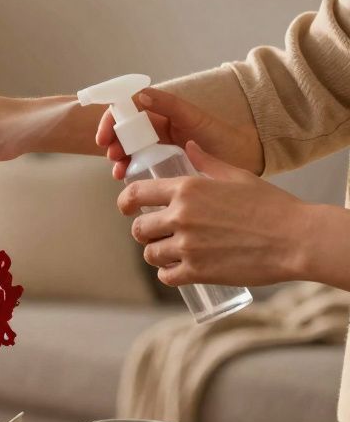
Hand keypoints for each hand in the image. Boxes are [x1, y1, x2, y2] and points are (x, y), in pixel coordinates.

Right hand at [97, 87, 262, 178]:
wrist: (244, 160)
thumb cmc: (222, 136)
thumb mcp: (194, 118)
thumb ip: (169, 105)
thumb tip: (139, 96)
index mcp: (160, 113)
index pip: (127, 111)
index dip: (112, 121)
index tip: (106, 137)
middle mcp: (155, 129)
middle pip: (123, 133)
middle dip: (114, 143)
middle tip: (115, 156)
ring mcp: (157, 149)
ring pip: (128, 151)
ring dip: (119, 160)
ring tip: (120, 171)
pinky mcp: (162, 166)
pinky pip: (139, 167)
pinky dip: (129, 172)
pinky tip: (128, 178)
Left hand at [117, 141, 315, 286]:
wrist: (297, 239)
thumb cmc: (271, 205)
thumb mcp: (237, 175)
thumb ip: (206, 162)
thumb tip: (188, 146)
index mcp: (186, 189)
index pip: (136, 194)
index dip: (125, 202)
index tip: (126, 208)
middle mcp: (180, 216)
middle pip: (139, 229)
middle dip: (145, 232)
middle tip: (158, 234)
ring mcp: (187, 246)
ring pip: (150, 254)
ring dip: (157, 254)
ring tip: (171, 252)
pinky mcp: (197, 272)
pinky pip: (166, 276)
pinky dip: (169, 274)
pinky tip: (178, 270)